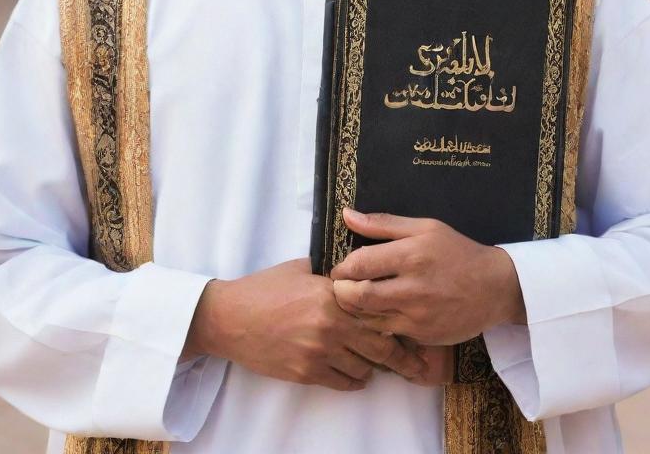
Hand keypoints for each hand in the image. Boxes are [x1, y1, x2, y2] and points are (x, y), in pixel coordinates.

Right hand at [184, 257, 427, 391]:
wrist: (230, 318)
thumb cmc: (264, 288)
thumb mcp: (300, 269)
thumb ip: (330, 272)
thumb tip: (354, 267)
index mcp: (331, 293)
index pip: (377, 307)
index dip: (397, 316)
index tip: (413, 322)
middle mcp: (330, 323)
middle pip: (380, 344)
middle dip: (402, 354)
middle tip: (419, 360)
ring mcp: (319, 350)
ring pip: (364, 367)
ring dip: (373, 366)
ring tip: (378, 362)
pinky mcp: (306, 372)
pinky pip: (344, 382)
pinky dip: (354, 380)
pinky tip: (357, 374)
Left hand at [329, 209, 524, 346]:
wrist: (494, 287)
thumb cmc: (457, 251)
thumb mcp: (425, 227)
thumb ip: (383, 224)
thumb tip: (347, 215)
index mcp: (411, 255)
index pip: (360, 264)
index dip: (342, 268)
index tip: (340, 269)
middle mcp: (412, 288)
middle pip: (358, 296)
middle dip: (341, 292)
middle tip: (340, 287)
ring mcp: (417, 316)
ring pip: (368, 319)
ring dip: (354, 311)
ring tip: (354, 301)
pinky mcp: (421, 337)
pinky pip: (386, 334)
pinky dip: (374, 326)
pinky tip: (376, 315)